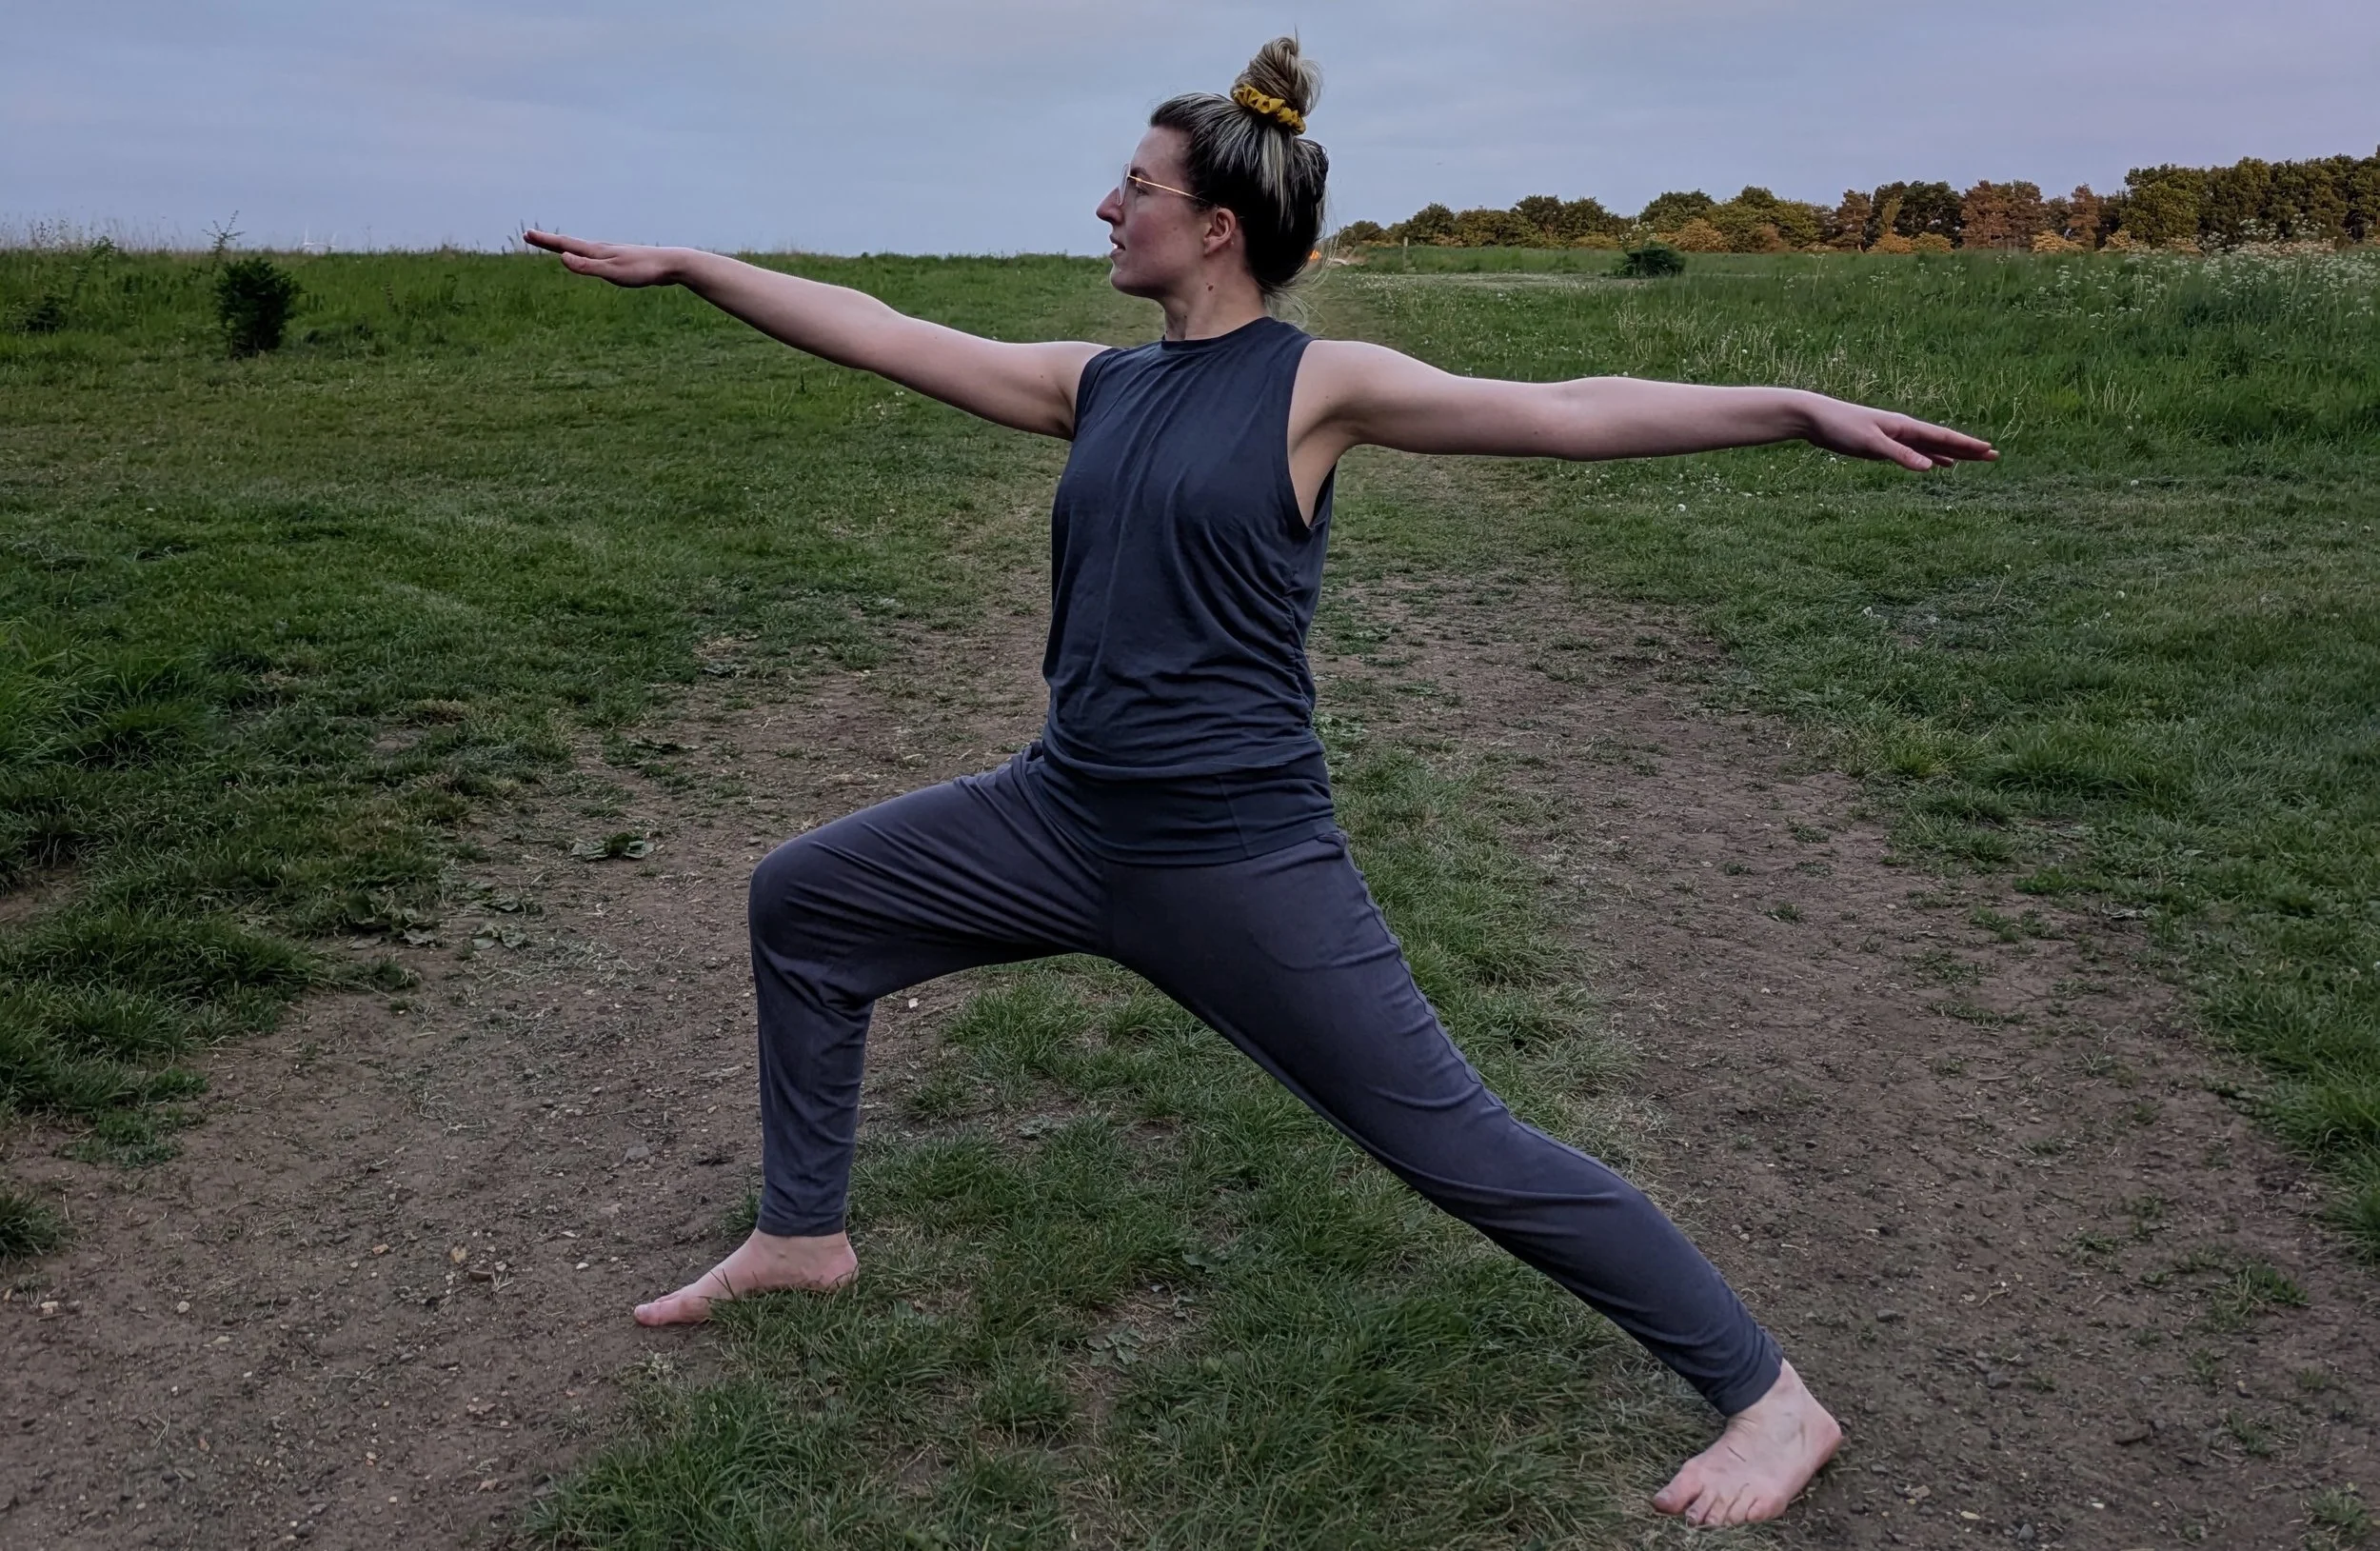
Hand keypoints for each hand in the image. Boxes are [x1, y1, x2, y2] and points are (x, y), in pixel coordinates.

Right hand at [522, 229, 685, 287]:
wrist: (670, 264)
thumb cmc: (643, 270)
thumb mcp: (613, 272)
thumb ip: (588, 267)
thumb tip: (562, 257)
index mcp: (596, 251)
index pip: (565, 244)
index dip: (545, 241)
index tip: (527, 234)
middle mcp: (602, 249)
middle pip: (571, 243)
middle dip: (550, 241)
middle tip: (531, 236)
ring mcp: (612, 253)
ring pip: (584, 248)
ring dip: (567, 246)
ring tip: (557, 246)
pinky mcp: (622, 260)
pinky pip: (596, 256)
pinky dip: (584, 254)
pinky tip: (591, 258)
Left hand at [1797, 395, 1996, 470]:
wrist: (1815, 418)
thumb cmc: (1841, 428)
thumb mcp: (1871, 444)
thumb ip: (1900, 455)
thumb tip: (1930, 467)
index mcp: (1905, 427)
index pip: (1943, 437)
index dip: (1967, 445)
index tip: (1989, 449)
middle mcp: (1904, 430)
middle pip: (1943, 441)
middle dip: (1968, 449)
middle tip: (1994, 455)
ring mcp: (1895, 437)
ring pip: (1931, 447)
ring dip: (1953, 453)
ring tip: (1974, 459)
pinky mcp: (1883, 445)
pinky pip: (1915, 452)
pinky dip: (1930, 457)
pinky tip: (1938, 464)